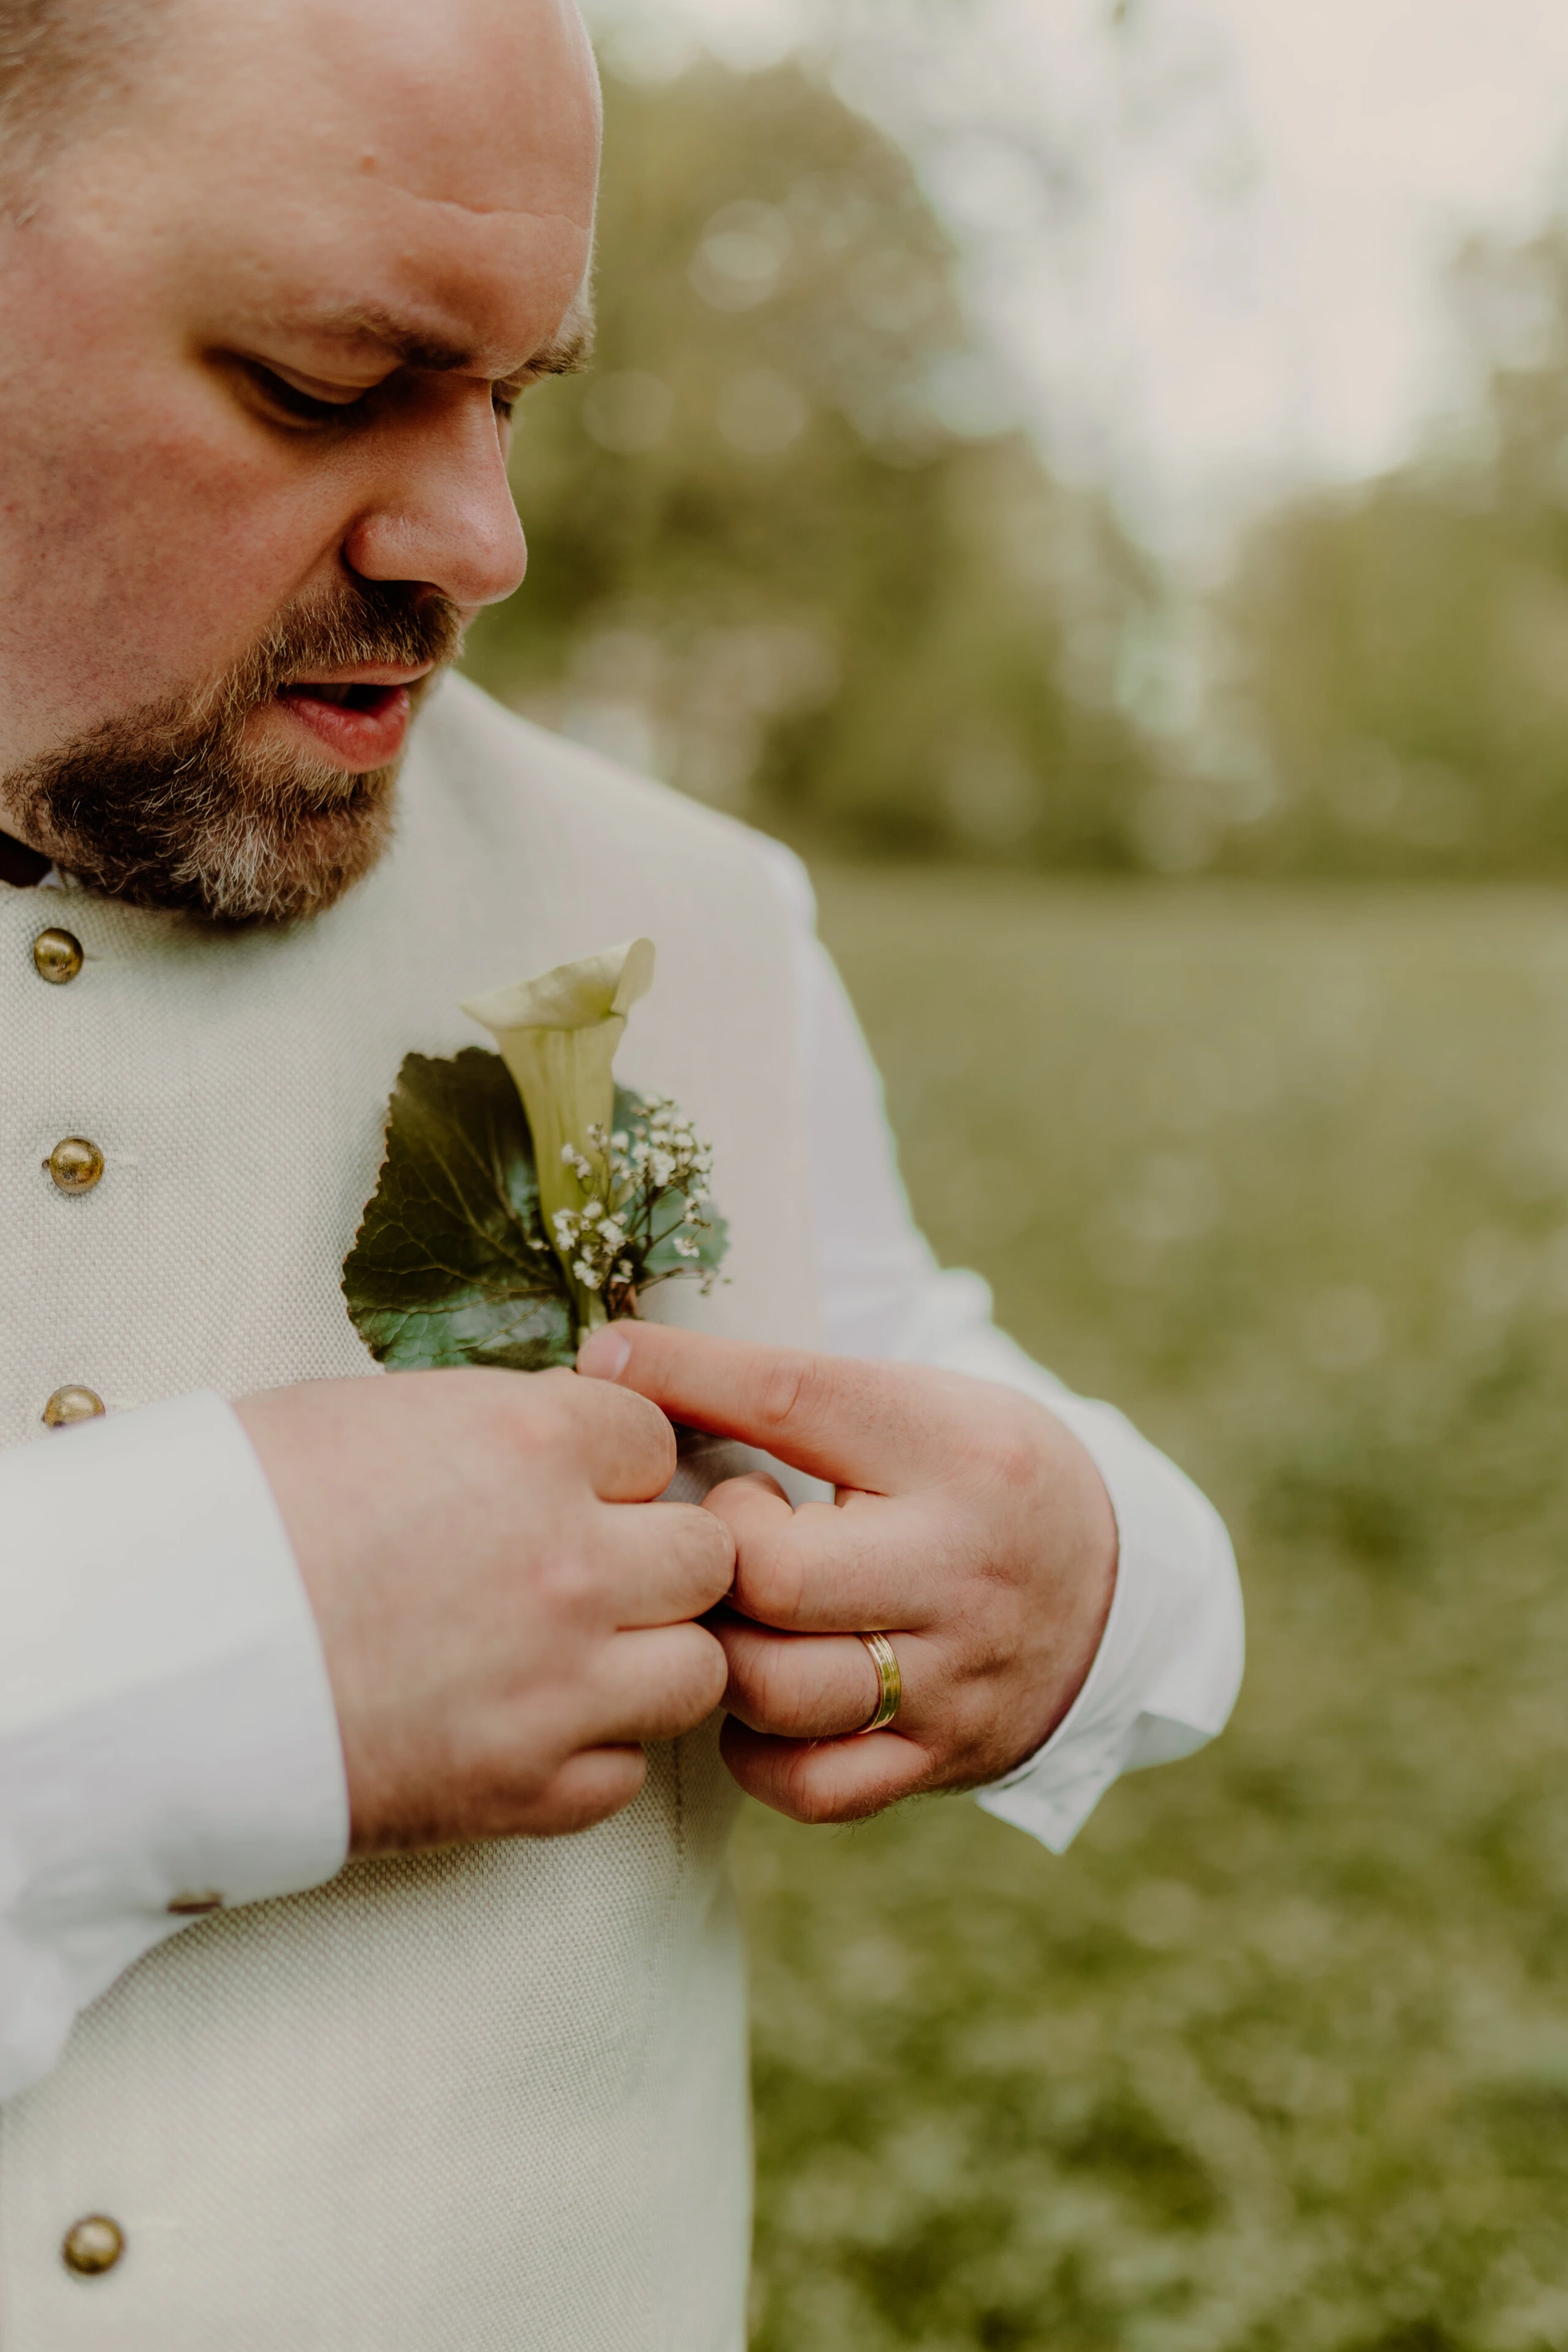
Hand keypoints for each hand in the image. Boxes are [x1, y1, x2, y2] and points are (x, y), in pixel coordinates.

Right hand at [236, 1368, 732, 1850]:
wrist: (148, 1660)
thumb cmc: (239, 1514)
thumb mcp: (376, 1418)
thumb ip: (499, 1430)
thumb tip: (561, 1445)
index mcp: (530, 1444)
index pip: (658, 1442)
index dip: (618, 1467)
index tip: (578, 1488)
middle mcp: (569, 1560)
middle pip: (707, 1555)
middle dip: (661, 1558)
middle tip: (597, 1571)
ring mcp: (557, 1682)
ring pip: (698, 1669)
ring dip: (650, 1658)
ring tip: (577, 1654)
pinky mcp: (522, 1788)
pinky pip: (626, 1772)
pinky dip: (592, 1752)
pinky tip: (526, 1725)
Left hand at [576, 1326, 1117, 1823]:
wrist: (1112, 1580)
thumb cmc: (972, 1473)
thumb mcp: (913, 1404)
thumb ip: (781, 1393)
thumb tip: (613, 1363)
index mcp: (958, 1452)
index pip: (796, 1402)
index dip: (687, 1378)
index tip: (610, 1359)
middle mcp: (964, 1570)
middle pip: (775, 1577)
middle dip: (714, 1551)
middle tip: (725, 1530)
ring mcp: (957, 1678)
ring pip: (779, 1691)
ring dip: (722, 1648)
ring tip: (740, 1612)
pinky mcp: (944, 1758)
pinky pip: (810, 1783)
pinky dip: (755, 1747)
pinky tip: (757, 1692)